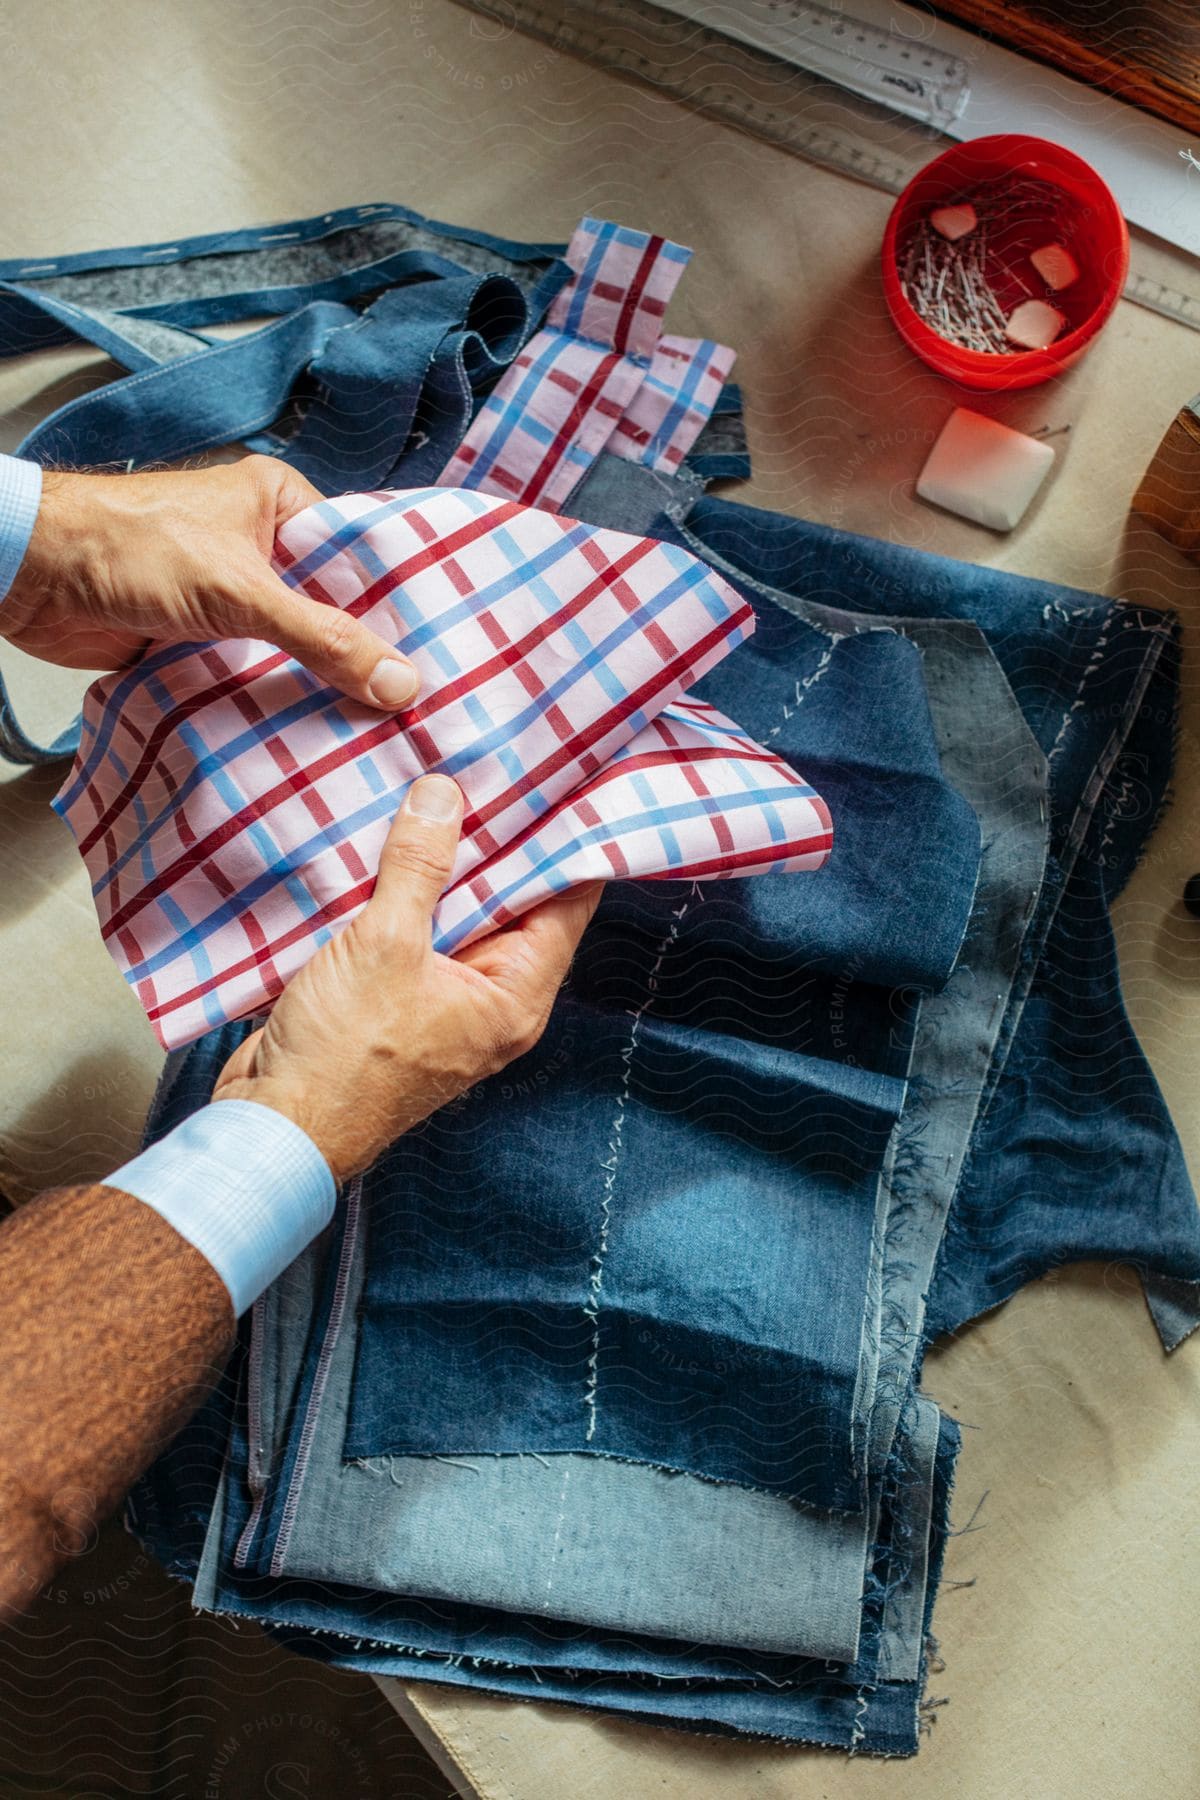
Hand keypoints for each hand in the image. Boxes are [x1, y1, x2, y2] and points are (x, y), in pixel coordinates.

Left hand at [0, 456, 420, 709]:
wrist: (31, 577)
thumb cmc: (130, 547)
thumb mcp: (243, 590)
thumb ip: (322, 638)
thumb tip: (400, 684)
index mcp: (282, 505)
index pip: (362, 556)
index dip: (402, 604)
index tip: (447, 653)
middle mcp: (262, 548)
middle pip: (333, 611)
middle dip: (363, 659)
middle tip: (421, 709)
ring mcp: (231, 599)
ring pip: (294, 651)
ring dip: (319, 689)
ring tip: (382, 735)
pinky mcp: (202, 643)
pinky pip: (255, 679)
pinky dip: (275, 707)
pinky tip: (315, 742)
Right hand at [213, 774, 600, 1182]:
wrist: (276, 1127)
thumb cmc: (344, 1057)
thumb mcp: (385, 944)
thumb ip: (418, 865)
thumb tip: (445, 795)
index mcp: (513, 996)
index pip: (566, 904)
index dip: (563, 842)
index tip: (556, 782)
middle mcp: (490, 1000)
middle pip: (512, 904)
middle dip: (496, 842)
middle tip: (489, 769)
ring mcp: (442, 1000)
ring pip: (457, 914)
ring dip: (442, 864)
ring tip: (436, 789)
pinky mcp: (396, 997)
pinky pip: (415, 931)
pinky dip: (404, 892)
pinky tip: (385, 842)